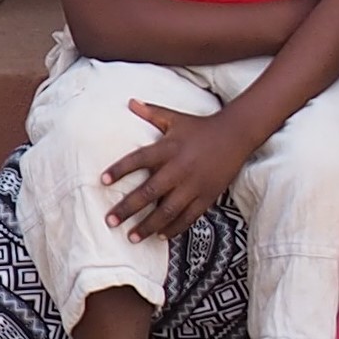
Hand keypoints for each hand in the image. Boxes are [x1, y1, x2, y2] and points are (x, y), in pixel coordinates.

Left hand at [106, 97, 262, 242]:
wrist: (236, 135)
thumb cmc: (201, 127)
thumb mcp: (175, 118)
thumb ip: (152, 113)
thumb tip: (130, 102)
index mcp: (169, 148)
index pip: (139, 159)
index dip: (120, 169)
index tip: (103, 181)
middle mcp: (179, 168)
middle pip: (149, 192)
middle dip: (128, 208)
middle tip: (110, 220)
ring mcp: (194, 185)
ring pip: (167, 211)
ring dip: (148, 225)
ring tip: (132, 236)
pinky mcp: (207, 196)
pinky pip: (188, 217)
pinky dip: (174, 228)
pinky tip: (160, 236)